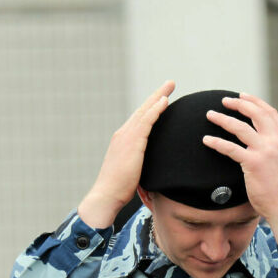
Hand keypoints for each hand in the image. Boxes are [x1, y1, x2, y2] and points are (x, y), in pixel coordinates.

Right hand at [78, 81, 174, 228]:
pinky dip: (155, 110)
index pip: (141, 119)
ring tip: (170, 86)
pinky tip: (164, 101)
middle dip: (157, 95)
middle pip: (143, 109)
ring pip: (145, 112)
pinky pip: (146, 122)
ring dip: (158, 97)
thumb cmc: (121, 188)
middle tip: (170, 83)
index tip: (164, 96)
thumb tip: (157, 165)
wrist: (107, 195)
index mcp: (124, 140)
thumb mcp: (134, 170)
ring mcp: (126, 137)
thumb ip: (143, 162)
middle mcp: (124, 134)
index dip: (152, 106)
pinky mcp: (132, 143)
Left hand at [203, 93, 277, 251]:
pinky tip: (206, 140)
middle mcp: (277, 141)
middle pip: (255, 113)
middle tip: (224, 101)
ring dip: (223, 118)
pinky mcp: (253, 163)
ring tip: (210, 115)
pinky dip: (216, 142)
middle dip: (238, 103)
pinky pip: (230, 148)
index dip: (255, 102)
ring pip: (240, 127)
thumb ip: (276, 146)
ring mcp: (266, 151)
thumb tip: (262, 137)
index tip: (242, 96)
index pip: (270, 113)